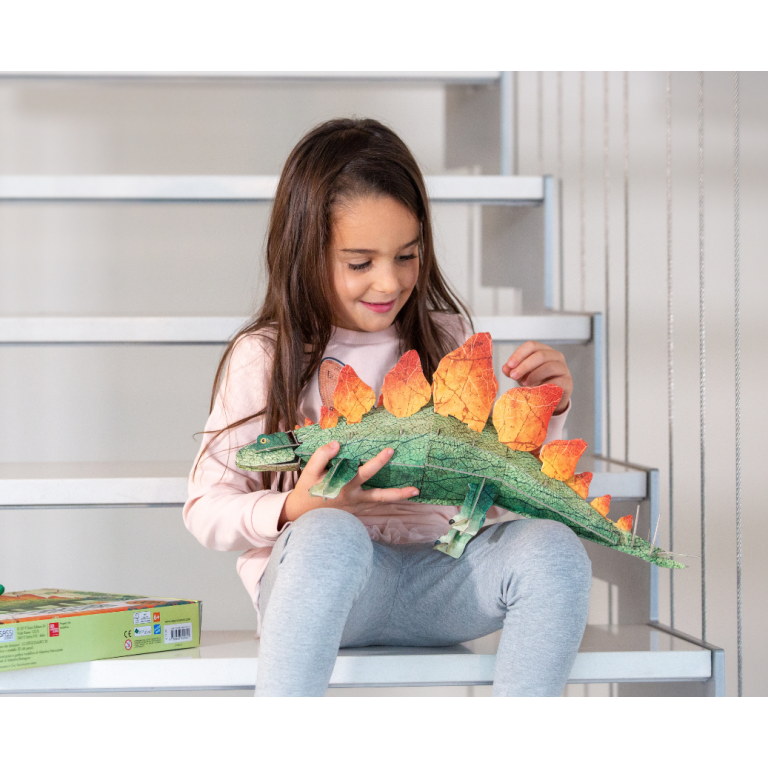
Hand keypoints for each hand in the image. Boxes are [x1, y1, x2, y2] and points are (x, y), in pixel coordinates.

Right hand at [279, 441, 418, 525]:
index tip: (390, 450)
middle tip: (415, 489)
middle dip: (398, 492)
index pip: (365, 473)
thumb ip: (322, 456)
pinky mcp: (356, 510)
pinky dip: (387, 500)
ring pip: (380, 503)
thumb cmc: (307, 491)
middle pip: (380, 496)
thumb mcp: (310, 472)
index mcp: (344, 486)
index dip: (378, 461)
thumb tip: (336, 444)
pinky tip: (398, 495)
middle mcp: (354, 498)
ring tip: (415, 492)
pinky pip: (375, 505)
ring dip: (397, 498)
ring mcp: (356, 506)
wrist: (301, 514)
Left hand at [501, 341, 571, 413]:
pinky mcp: (567, 381)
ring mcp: (563, 368)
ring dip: (533, 375)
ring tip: (523, 383)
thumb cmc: (538, 381)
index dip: (519, 354)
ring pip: (548, 366)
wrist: (554, 396)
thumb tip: (505, 369)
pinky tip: (535, 390)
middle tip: (513, 375)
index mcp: (544, 350)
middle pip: (539, 355)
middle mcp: (555, 356)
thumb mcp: (523, 374)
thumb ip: (514, 370)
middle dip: (524, 366)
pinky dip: (543, 385)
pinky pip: (555, 381)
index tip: (510, 365)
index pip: (531, 345)